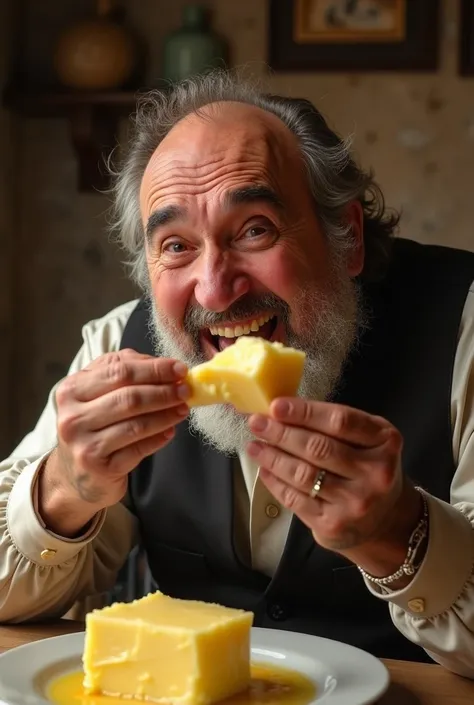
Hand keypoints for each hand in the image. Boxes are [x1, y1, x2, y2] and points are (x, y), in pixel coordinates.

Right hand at [39, 349, 189, 535]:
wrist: (76, 474)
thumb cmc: (94, 425)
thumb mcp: (99, 392)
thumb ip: (124, 369)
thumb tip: (163, 365)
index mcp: (72, 389)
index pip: (119, 371)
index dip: (154, 368)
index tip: (180, 368)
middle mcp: (73, 417)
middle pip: (129, 397)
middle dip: (164, 392)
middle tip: (186, 390)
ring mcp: (84, 444)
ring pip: (136, 424)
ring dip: (166, 415)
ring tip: (183, 409)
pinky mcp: (99, 468)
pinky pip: (138, 450)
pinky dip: (158, 438)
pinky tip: (170, 431)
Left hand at [247, 398, 422, 579]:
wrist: (385, 520)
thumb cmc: (369, 468)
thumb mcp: (368, 439)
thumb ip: (335, 424)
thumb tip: (283, 410)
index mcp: (384, 442)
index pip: (339, 422)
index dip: (304, 412)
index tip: (276, 406)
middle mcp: (375, 473)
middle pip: (318, 448)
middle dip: (281, 433)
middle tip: (257, 423)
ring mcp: (355, 502)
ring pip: (303, 474)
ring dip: (273, 457)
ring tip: (255, 445)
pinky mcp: (335, 525)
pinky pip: (296, 499)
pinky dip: (275, 482)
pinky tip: (264, 470)